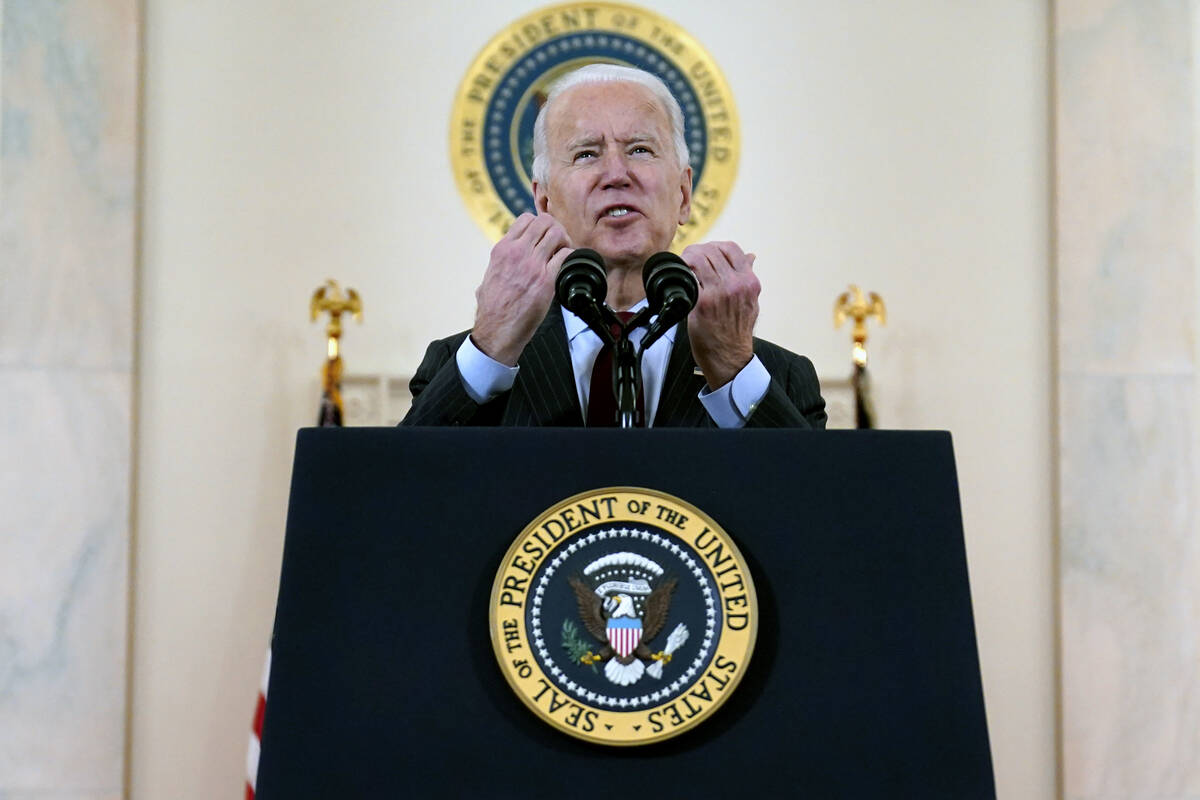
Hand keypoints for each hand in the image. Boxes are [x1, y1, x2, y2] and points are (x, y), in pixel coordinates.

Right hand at [472, 212, 571, 364]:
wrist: (496, 329)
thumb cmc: (492, 309)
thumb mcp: (488, 277)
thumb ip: (498, 265)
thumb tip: (500, 265)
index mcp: (502, 249)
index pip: (526, 219)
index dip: (540, 225)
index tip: (544, 238)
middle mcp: (517, 252)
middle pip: (544, 222)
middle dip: (556, 229)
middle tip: (559, 244)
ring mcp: (532, 265)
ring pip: (557, 233)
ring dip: (565, 241)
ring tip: (564, 253)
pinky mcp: (545, 280)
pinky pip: (566, 255)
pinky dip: (571, 257)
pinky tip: (568, 267)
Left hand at [679, 241, 759, 388]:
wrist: (729, 358)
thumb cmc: (737, 333)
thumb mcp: (751, 302)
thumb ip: (748, 278)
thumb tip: (751, 257)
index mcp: (749, 282)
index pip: (731, 248)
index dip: (714, 246)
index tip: (705, 252)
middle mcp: (736, 284)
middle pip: (712, 251)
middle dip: (697, 250)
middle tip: (689, 258)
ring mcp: (719, 293)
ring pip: (699, 258)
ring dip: (687, 258)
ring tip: (683, 265)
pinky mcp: (702, 303)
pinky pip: (688, 277)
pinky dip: (682, 273)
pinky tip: (679, 279)